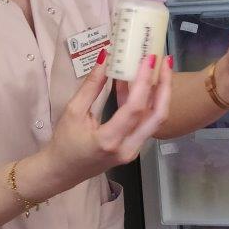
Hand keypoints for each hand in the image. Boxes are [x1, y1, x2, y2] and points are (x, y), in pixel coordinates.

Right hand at [38, 52, 171, 192]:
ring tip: (158, 67)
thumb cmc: (64, 143)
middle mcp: (128, 148)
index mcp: (109, 140)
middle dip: (165, 86)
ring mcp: (134, 150)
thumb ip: (91, 85)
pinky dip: (145, 101)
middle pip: (157, 116)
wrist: (62, 171)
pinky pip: (145, 122)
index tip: (148, 59)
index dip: (144, 82)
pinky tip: (136, 82)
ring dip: (159, 92)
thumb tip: (106, 57)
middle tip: (165, 60)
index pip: (135, 108)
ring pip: (155, 119)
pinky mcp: (134, 148)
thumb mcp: (73, 111)